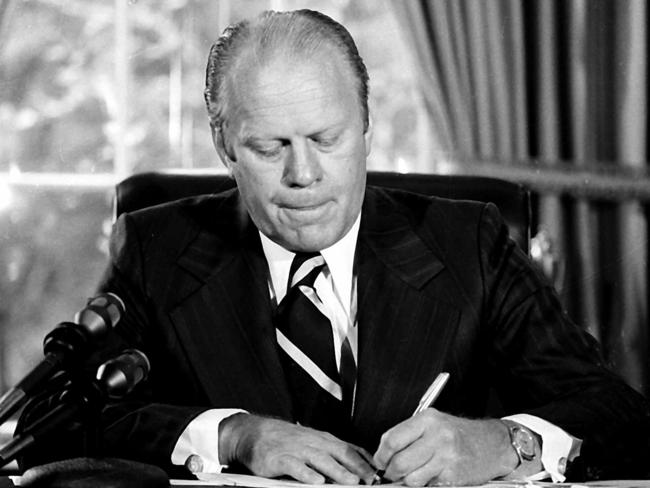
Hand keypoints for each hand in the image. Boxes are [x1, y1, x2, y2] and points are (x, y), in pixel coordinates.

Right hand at [219, 413, 375, 483]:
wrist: (256, 433)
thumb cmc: (288, 441)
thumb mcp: (314, 443)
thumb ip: (334, 453)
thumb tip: (362, 464)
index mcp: (323, 439)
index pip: (349, 448)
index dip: (365, 461)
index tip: (379, 474)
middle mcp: (313, 442)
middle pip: (339, 453)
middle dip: (357, 467)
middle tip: (371, 479)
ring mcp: (297, 450)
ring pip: (321, 459)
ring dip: (338, 470)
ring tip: (351, 481)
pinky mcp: (280, 459)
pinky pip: (295, 466)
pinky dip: (306, 473)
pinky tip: (316, 480)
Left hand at [373, 409, 521, 485]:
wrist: (493, 444)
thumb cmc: (460, 434)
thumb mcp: (433, 424)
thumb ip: (409, 435)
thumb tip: (385, 454)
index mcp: (427, 420)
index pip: (392, 439)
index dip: (381, 455)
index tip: (380, 461)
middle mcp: (436, 436)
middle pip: (399, 462)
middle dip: (391, 472)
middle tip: (392, 473)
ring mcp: (446, 457)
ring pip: (412, 478)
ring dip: (409, 481)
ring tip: (416, 473)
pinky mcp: (453, 475)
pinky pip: (428, 485)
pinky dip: (426, 484)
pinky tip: (433, 475)